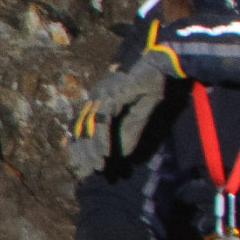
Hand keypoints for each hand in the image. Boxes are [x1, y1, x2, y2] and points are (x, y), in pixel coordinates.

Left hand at [67, 51, 176, 179]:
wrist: (162, 67)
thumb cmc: (149, 89)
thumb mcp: (135, 118)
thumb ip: (125, 134)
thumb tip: (119, 156)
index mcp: (97, 100)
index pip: (80, 125)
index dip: (78, 146)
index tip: (79, 165)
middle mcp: (95, 96)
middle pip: (81, 128)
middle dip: (84, 153)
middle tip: (88, 172)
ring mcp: (102, 93)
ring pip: (91, 126)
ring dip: (93, 149)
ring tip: (98, 167)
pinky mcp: (113, 92)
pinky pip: (104, 120)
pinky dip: (103, 138)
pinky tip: (105, 153)